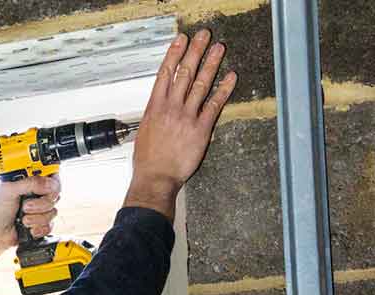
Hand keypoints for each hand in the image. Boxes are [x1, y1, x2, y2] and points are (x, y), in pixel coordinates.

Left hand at [0, 174, 59, 284]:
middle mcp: (36, 194)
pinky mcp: (41, 223)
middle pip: (55, 194)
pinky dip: (38, 228)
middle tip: (25, 206)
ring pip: (53, 211)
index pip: (50, 176)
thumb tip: (49, 183)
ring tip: (22, 219)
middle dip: (41, 203)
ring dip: (37, 217)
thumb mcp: (9, 190)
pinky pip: (51, 225)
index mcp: (28, 182)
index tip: (44, 189)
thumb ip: (30, 183)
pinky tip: (28, 228)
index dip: (51, 182)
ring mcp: (39, 209)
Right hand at [124, 29, 237, 217]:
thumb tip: (161, 106)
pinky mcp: (201, 128)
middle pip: (184, 73)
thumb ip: (156, 115)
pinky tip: (230, 77)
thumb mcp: (145, 132)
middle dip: (195, 52)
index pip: (165, 74)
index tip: (181, 40)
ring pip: (200, 84)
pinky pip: (214, 105)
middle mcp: (170, 108)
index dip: (174, 54)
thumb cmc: (148, 160)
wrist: (155, 178)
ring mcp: (186, 117)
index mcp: (155, 107)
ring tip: (218, 49)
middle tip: (203, 36)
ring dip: (211, 64)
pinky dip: (223, 90)